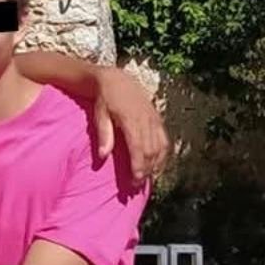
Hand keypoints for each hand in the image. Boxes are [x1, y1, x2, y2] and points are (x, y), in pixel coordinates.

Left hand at [92, 67, 168, 181]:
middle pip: (151, 151)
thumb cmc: (104, 99)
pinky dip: (162, 154)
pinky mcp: (157, 119)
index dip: (138, 166)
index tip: (135, 181)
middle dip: (146, 170)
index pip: (138, 148)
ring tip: (145, 178)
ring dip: (154, 164)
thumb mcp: (99, 114)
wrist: (117, 79)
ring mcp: (154, 119)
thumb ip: (103, 134)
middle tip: (137, 185)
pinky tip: (156, 166)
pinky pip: (164, 140)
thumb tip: (102, 156)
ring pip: (159, 147)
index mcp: (131, 119)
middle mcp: (146, 120)